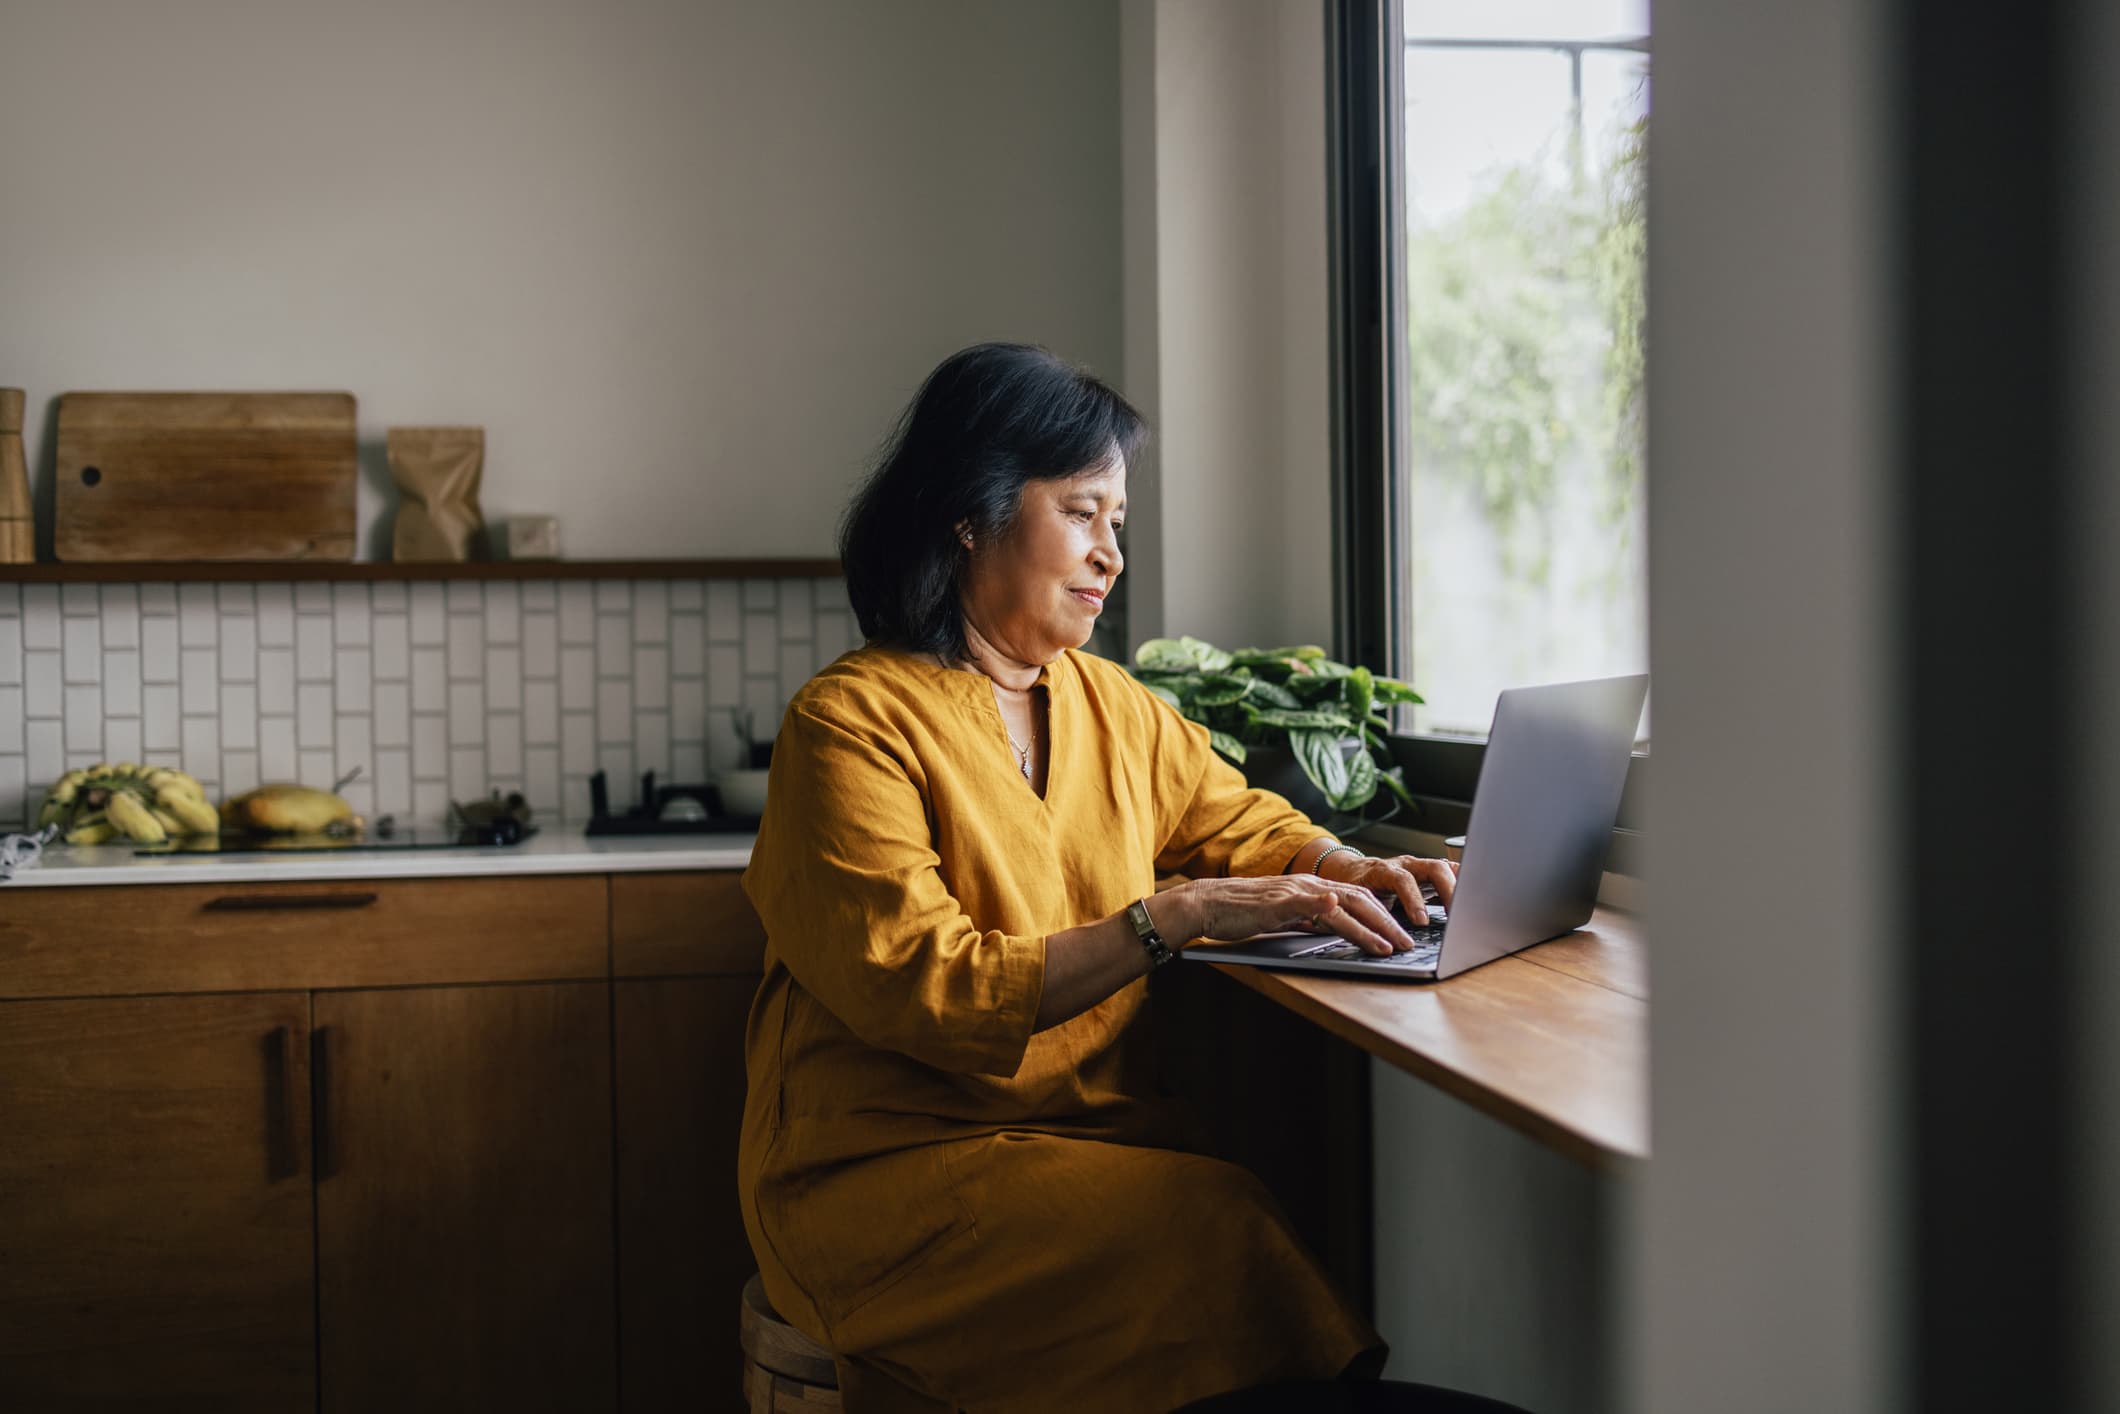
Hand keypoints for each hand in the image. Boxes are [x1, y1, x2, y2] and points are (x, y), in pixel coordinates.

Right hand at [1159, 874, 1417, 956]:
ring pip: (1342, 905)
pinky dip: (1324, 905)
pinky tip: (1339, 909)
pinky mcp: (1277, 902)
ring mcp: (1295, 892)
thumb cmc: (1242, 914)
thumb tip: (1332, 927)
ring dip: (1369, 926)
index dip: (1385, 915)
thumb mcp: (1286, 917)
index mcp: (1313, 889)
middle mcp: (1309, 886)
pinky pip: (1306, 901)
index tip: (1404, 933)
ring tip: (1389, 945)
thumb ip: (1309, 918)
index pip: (1360, 898)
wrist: (1207, 904)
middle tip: (1408, 944)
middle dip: (1388, 924)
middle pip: (1361, 900)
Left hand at [1315, 849, 1456, 926]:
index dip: (1414, 900)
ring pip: (1446, 869)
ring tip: (1470, 910)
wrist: (1353, 872)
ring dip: (1460, 888)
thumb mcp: (1357, 902)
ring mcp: (1420, 866)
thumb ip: (1369, 914)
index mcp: (1384, 870)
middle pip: (1433, 868)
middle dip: (1448, 891)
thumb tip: (1382, 935)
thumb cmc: (1354, 888)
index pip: (1403, 880)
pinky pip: (1451, 874)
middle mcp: (1406, 864)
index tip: (1421, 922)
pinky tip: (1473, 899)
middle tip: (1456, 916)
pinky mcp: (1430, 874)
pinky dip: (1463, 885)